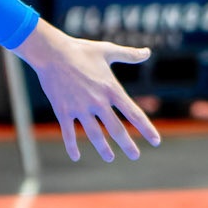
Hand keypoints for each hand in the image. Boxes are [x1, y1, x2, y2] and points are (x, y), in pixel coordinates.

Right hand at [14, 18, 161, 162]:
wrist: (51, 53)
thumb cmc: (80, 50)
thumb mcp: (107, 51)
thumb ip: (129, 55)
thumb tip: (148, 52)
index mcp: (111, 89)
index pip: (133, 113)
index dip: (146, 129)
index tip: (156, 141)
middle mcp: (98, 101)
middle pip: (116, 129)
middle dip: (127, 145)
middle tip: (135, 156)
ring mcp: (80, 108)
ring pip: (95, 135)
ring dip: (104, 148)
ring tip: (110, 158)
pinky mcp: (63, 111)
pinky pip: (69, 133)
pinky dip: (72, 146)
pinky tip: (76, 157)